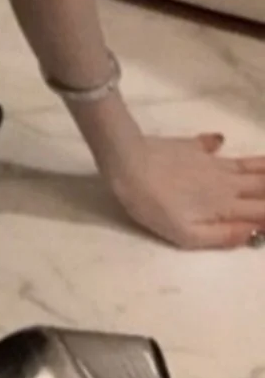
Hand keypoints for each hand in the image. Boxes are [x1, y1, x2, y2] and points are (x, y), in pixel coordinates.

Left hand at [104, 131, 264, 249]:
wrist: (126, 160)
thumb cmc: (154, 204)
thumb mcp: (187, 235)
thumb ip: (223, 236)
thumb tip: (255, 233)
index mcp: (226, 205)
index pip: (263, 210)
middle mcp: (225, 181)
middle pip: (262, 183)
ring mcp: (208, 161)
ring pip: (246, 164)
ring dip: (264, 165)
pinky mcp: (189, 146)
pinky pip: (210, 144)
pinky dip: (218, 144)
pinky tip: (222, 140)